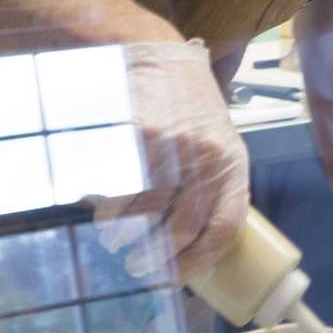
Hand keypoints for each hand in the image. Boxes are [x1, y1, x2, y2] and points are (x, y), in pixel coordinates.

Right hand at [92, 41, 249, 283]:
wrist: (158, 56)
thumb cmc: (187, 107)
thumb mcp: (216, 142)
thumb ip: (211, 184)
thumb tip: (190, 245)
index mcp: (233, 163)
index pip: (227, 226)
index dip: (201, 260)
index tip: (177, 277)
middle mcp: (207, 158)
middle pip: (183, 229)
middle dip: (156, 258)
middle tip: (137, 266)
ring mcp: (173, 149)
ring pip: (144, 215)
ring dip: (124, 237)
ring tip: (115, 240)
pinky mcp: (138, 139)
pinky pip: (117, 190)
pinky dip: (104, 209)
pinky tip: (100, 208)